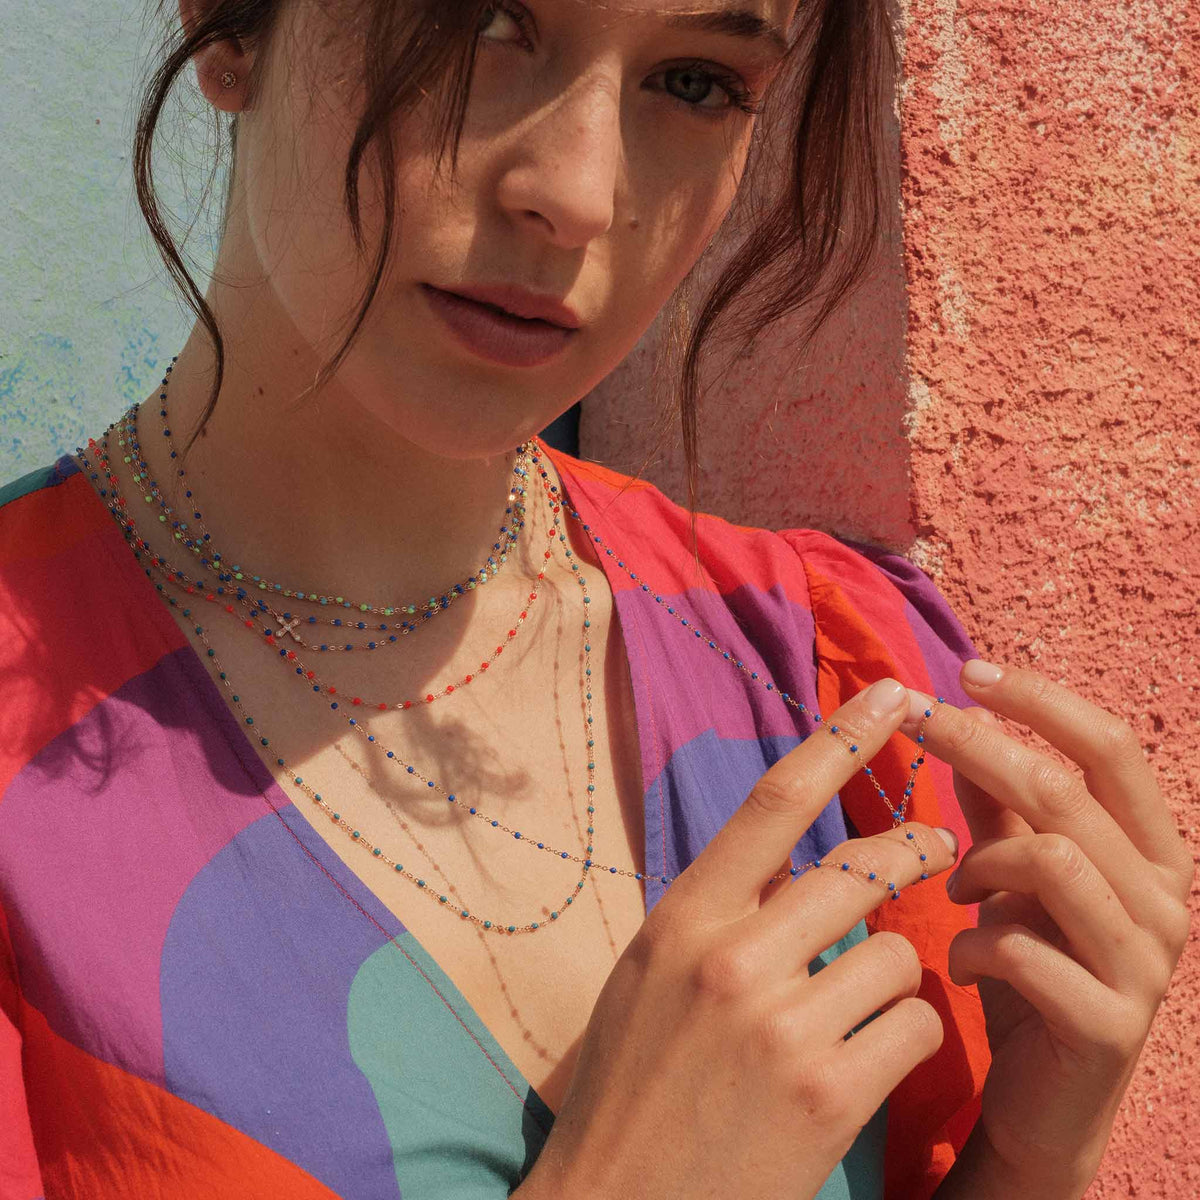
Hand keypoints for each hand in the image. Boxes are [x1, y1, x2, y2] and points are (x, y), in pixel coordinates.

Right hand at [522, 678, 960, 1199]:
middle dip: (913, 849)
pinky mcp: (830, 1093)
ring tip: (866, 1003)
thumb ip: (719, 912)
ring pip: (899, 953)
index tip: (893, 695)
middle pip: (862, 868)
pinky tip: (871, 1058)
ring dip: (897, 974)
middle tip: (939, 842)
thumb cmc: (632, 1081)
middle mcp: (732, 957)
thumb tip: (795, 859)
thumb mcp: (652, 973)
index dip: (841, 738)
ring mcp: (783, 1026)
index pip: (773, 801)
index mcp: (682, 918)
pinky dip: (907, 1034)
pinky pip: (915, 1025)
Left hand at [902, 661, 1193, 1198]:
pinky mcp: (1109, 1023)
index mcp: (1147, 851)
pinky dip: (974, 943)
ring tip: (955, 891)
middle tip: (916, 730)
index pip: (1111, 747)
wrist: (1041, 1103)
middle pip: (1069, 791)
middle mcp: (1163, 899)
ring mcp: (1145, 964)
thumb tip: (955, 721)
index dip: (1041, 701)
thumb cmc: (1026, 973)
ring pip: (1052, 859)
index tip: (968, 671)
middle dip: (980, 749)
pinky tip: (959, 961)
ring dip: (982, 863)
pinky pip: (1023, 948)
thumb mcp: (1012, 879)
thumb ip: (997, 808)